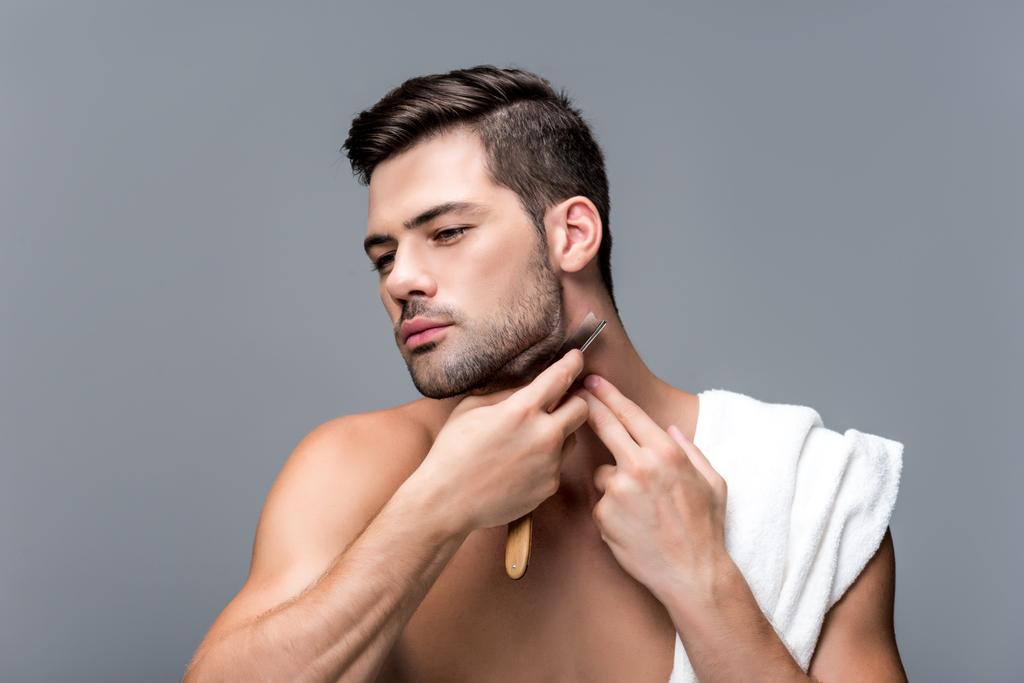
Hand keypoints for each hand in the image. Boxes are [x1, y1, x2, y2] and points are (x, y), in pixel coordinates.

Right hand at [412, 349, 589, 533]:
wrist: (447, 501)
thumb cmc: (453, 452)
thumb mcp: (472, 409)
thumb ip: (506, 394)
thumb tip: (528, 387)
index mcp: (521, 410)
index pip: (561, 377)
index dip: (573, 363)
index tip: (577, 358)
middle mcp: (543, 435)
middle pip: (582, 407)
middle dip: (574, 400)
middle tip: (560, 400)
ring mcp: (550, 463)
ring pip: (572, 437)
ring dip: (560, 431)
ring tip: (529, 439)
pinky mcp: (550, 485)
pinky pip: (558, 464)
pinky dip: (546, 459)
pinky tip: (520, 464)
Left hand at [577, 374, 728, 603]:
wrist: (692, 573)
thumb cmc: (705, 528)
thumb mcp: (712, 481)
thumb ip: (690, 450)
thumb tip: (671, 429)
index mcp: (667, 453)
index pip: (630, 413)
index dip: (608, 394)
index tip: (593, 381)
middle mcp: (640, 465)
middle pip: (604, 426)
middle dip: (589, 407)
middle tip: (575, 395)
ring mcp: (618, 489)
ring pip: (603, 472)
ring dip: (614, 482)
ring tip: (641, 509)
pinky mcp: (603, 514)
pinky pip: (602, 502)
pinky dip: (612, 510)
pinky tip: (633, 525)